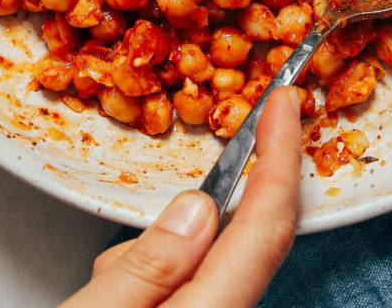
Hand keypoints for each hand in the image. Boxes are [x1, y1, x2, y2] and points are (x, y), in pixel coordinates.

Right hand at [60, 86, 301, 307]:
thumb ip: (148, 265)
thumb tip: (198, 208)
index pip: (265, 225)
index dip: (280, 154)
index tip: (283, 103)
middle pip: (255, 238)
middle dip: (241, 185)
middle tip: (255, 123)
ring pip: (210, 261)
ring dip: (166, 250)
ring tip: (108, 282)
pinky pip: (190, 285)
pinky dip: (156, 272)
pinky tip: (113, 294)